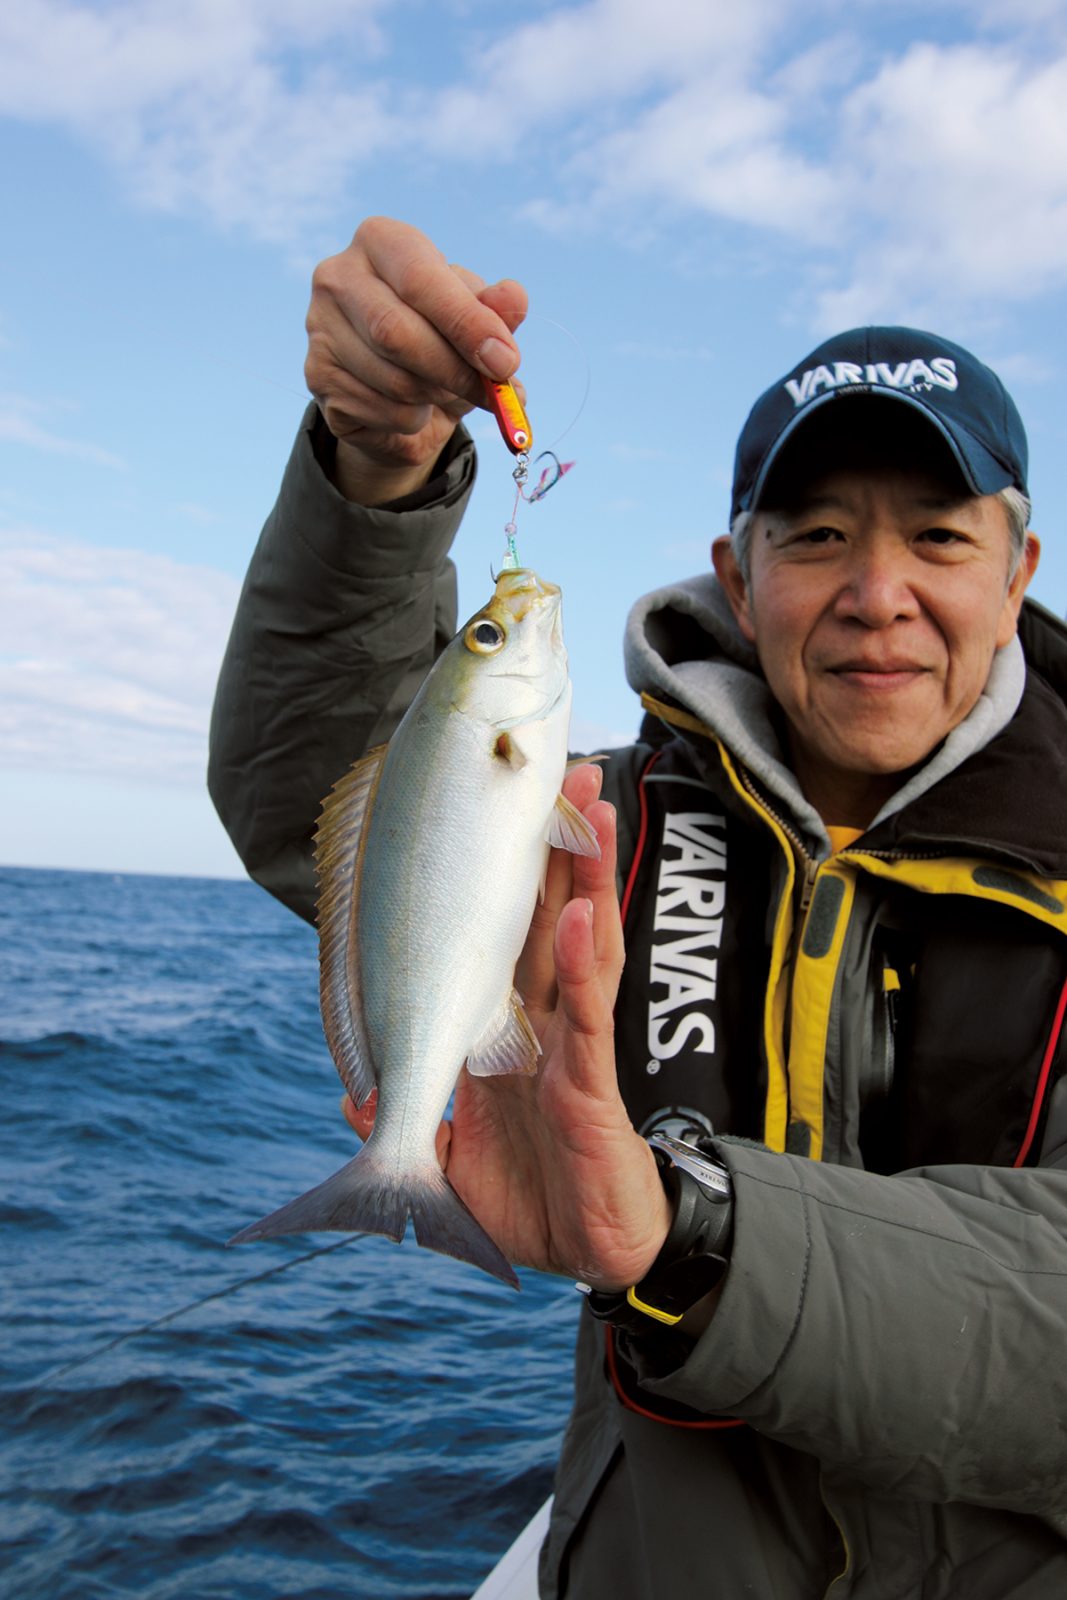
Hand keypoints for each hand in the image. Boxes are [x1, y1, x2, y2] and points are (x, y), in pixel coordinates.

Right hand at [305, 216, 527, 504]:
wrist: (398, 388)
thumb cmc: (442, 336)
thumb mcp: (474, 320)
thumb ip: (495, 311)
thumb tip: (514, 300)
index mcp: (380, 241)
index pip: (418, 279)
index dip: (465, 323)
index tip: (506, 361)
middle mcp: (337, 277)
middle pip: (396, 332)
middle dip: (455, 370)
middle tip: (494, 393)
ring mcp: (319, 328)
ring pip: (392, 379)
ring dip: (436, 397)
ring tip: (445, 390)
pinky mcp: (317, 376)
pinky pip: (379, 411)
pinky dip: (412, 419)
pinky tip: (414, 407)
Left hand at [343, 765, 672, 1287]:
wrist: (596, 1259)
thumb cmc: (533, 1203)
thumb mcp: (454, 1162)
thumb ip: (415, 1126)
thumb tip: (360, 1105)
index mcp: (517, 1030)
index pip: (518, 935)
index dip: (520, 874)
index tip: (511, 810)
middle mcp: (548, 1025)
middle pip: (555, 917)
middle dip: (563, 845)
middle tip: (573, 768)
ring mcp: (572, 1049)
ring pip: (579, 946)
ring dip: (582, 875)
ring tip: (588, 806)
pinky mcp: (589, 1088)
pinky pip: (583, 1018)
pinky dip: (578, 962)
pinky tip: (576, 912)